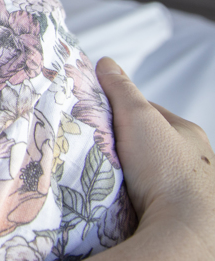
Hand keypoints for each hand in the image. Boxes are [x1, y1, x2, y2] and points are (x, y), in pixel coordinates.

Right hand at [97, 56, 214, 257]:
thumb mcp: (138, 116)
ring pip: (149, 169)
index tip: (97, 113)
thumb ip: (121, 88)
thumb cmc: (165, 167)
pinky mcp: (177, 211)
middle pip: (149, 142)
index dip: (121, 108)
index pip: (150, 112)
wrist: (183, 227)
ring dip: (129, 169)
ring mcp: (188, 188)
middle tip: (96, 143)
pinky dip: (133, 191)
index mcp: (189, 133)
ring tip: (103, 170)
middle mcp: (195, 160)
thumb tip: (106, 62)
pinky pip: (149, 194)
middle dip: (124, 141)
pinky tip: (118, 193)